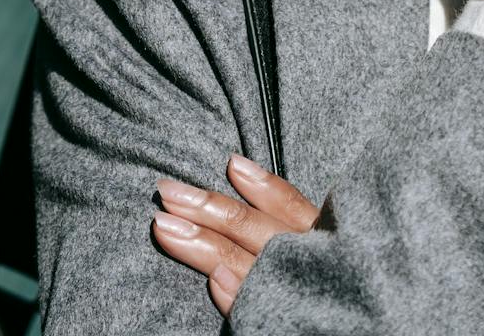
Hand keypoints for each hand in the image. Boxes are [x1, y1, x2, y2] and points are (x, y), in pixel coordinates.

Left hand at [149, 154, 319, 316]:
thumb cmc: (318, 273)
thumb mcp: (317, 237)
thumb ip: (285, 212)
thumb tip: (234, 165)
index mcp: (320, 237)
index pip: (289, 205)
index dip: (262, 184)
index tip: (231, 163)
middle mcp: (308, 261)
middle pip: (253, 228)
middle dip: (207, 207)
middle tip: (167, 191)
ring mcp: (292, 294)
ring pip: (239, 262)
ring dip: (201, 242)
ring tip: (164, 226)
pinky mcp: (278, 322)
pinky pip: (251, 308)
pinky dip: (233, 293)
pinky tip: (212, 280)